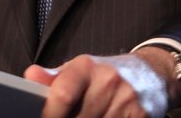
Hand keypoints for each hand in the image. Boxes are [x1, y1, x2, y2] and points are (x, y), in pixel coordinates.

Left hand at [24, 48, 179, 117]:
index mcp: (87, 67)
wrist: (150, 74)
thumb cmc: (104, 74)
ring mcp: (127, 101)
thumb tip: (30, 76)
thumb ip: (53, 78)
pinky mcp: (142, 116)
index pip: (62, 94)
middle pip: (79, 117)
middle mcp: (108, 82)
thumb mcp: (78, 69)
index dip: (50, 113)